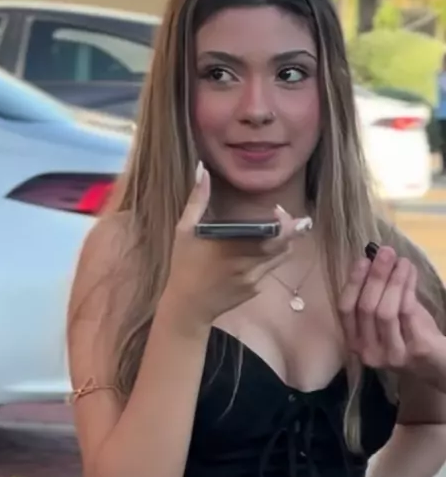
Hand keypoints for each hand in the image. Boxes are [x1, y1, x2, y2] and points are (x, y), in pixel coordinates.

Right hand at [163, 163, 311, 326]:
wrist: (187, 307)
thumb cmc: (184, 265)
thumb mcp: (184, 230)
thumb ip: (197, 200)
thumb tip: (202, 169)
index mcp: (233, 246)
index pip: (273, 234)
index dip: (284, 222)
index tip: (277, 210)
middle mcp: (248, 264)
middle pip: (284, 246)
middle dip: (291, 230)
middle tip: (285, 217)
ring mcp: (254, 280)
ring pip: (281, 258)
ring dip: (284, 243)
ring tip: (277, 230)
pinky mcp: (255, 289)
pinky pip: (269, 269)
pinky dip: (270, 257)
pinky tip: (258, 250)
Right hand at [338, 245, 441, 374]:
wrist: (439, 364)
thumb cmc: (410, 336)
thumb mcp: (389, 317)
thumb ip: (379, 294)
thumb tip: (374, 259)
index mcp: (355, 343)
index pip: (345, 310)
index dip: (352, 283)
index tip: (363, 259)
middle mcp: (369, 353)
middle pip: (366, 308)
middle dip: (375, 276)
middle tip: (386, 253)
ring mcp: (392, 355)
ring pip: (386, 311)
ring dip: (393, 280)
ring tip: (401, 261)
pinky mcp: (414, 351)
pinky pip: (407, 313)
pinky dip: (407, 288)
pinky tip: (410, 273)